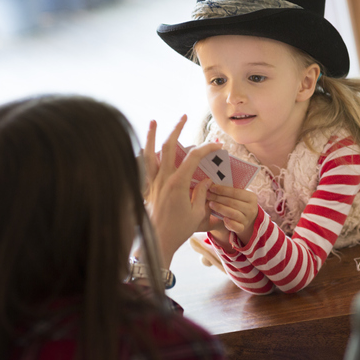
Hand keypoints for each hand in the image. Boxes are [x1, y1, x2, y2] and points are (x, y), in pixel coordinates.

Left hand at [143, 116, 221, 267]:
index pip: (194, 157)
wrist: (157, 243)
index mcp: (178, 183)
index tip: (218, 146)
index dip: (207, 148)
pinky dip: (143, 155)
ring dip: (151, 136)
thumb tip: (206, 181)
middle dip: (177, 129)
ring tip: (153, 121)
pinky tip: (143, 148)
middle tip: (184, 116)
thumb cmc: (178, 230)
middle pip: (170, 147)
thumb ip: (202, 194)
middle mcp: (163, 179)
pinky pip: (142, 167)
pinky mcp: (146, 189)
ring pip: (150, 153)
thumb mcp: (197, 213)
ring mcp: (152, 183)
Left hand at [206, 185, 258, 246]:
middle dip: (218, 198)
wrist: (246, 218)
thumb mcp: (239, 196)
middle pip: (232, 202)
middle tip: (207, 195)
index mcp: (251, 197)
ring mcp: (247, 219)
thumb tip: (213, 182)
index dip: (222, 190)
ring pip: (233, 214)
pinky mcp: (243, 228)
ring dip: (220, 208)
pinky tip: (223, 219)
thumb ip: (230, 191)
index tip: (211, 187)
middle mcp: (251, 208)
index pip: (236, 192)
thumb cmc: (239, 203)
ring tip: (210, 204)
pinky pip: (235, 226)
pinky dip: (229, 223)